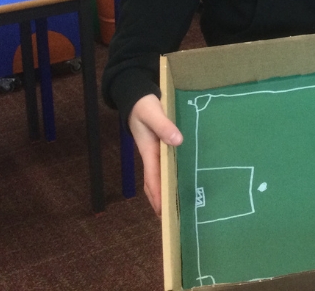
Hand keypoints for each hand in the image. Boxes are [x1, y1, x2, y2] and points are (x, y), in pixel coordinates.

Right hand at [129, 94, 182, 215]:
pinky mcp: (158, 148)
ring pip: (158, 177)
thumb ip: (164, 126)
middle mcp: (151, 156)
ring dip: (164, 192)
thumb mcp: (153, 113)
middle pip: (154, 184)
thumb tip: (177, 141)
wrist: (135, 96)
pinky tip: (179, 182)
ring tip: (176, 207)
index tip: (164, 212)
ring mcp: (154, 153)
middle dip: (160, 201)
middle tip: (172, 219)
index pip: (153, 179)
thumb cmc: (143, 106)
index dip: (157, 196)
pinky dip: (169, 178)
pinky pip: (163, 168)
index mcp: (148, 151)